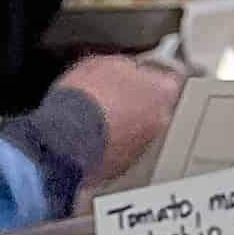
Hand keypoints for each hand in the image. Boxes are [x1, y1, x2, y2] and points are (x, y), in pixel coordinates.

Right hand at [62, 50, 185, 185]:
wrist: (62, 141)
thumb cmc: (85, 99)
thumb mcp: (104, 64)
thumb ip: (125, 67)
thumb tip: (127, 69)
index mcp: (163, 91)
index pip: (171, 78)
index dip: (153, 75)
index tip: (143, 73)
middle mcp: (159, 123)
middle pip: (156, 109)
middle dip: (139, 104)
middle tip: (115, 98)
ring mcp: (141, 149)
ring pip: (137, 134)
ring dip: (123, 128)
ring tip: (96, 121)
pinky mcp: (119, 170)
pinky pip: (118, 154)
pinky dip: (107, 148)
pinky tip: (87, 140)